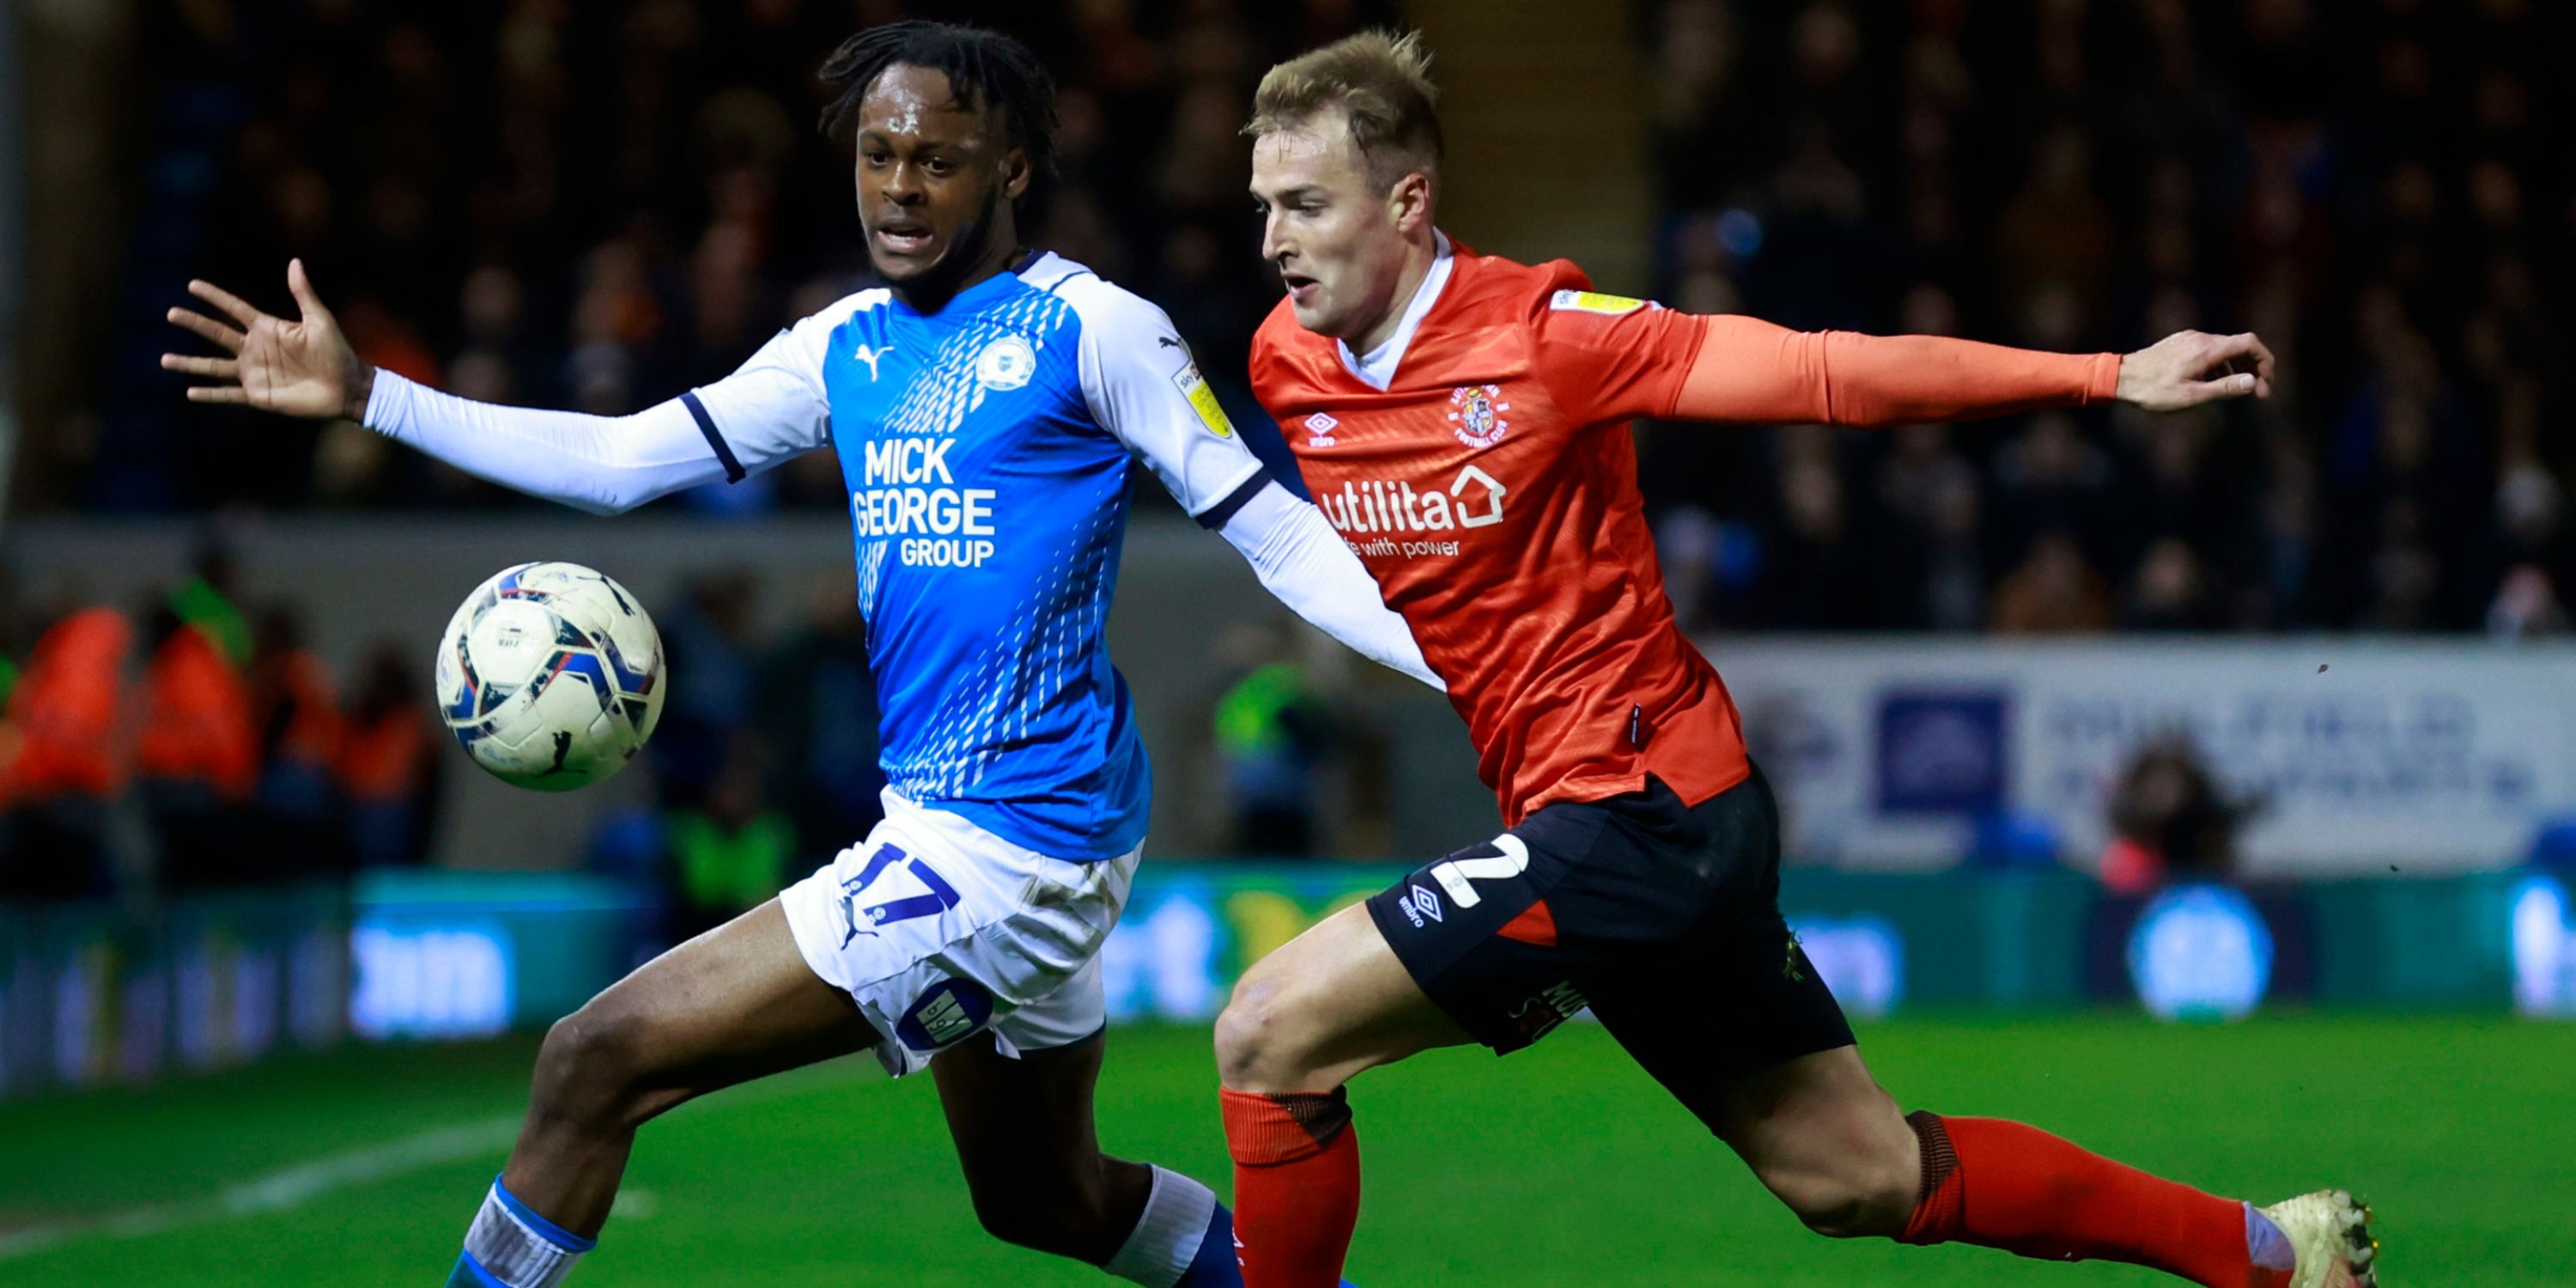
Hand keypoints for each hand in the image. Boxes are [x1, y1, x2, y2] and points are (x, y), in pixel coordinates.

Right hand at [162, 259, 372, 420]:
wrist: (347, 387)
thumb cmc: (337, 352)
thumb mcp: (319, 319)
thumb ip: (303, 293)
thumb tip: (295, 261)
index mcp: (267, 328)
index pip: (234, 309)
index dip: (215, 297)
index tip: (192, 285)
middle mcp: (255, 348)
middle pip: (216, 334)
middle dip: (194, 323)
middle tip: (171, 313)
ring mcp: (254, 372)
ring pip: (213, 366)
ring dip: (190, 364)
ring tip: (164, 359)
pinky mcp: (258, 395)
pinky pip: (228, 394)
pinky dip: (210, 394)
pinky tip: (189, 392)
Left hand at [2114, 330, 2273, 412]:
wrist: (2119, 378)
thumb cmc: (2153, 391)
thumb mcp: (2191, 396)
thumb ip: (2224, 389)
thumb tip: (2252, 382)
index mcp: (2207, 349)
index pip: (2250, 343)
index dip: (2265, 361)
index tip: (2265, 383)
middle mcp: (2200, 338)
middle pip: (2240, 346)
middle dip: (2253, 368)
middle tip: (2256, 393)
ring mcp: (2189, 339)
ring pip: (2224, 350)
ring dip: (2236, 369)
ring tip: (2235, 392)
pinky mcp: (2180, 344)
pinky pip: (2209, 352)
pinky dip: (2219, 366)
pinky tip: (2212, 384)